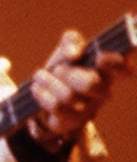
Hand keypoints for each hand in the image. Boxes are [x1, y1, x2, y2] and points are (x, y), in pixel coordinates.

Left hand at [27, 28, 130, 144]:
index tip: (99, 57)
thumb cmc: (63, 68)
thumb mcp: (67, 48)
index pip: (124, 69)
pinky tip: (36, 87)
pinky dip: (42, 93)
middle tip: (58, 69)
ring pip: (69, 96)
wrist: (45, 94)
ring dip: (49, 82)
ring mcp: (89, 108)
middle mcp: (103, 91)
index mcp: (107, 71)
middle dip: (67, 73)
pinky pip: (56, 107)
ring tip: (41, 76)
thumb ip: (72, 40)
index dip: (115, 63)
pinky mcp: (72, 121)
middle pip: (91, 84)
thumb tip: (74, 53)